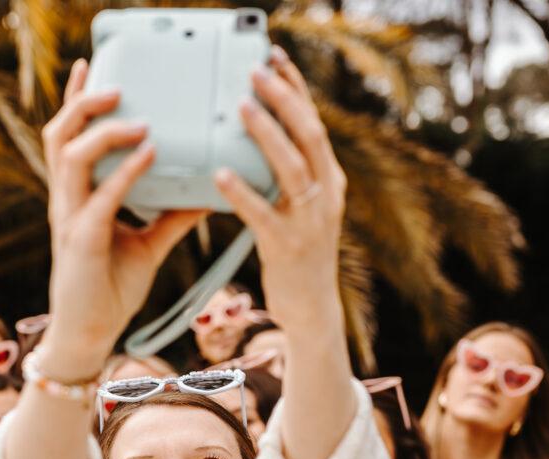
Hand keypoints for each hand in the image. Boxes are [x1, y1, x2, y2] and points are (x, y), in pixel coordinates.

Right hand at [38, 59, 205, 378]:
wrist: (89, 335)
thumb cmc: (111, 289)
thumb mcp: (148, 245)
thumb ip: (173, 216)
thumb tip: (209, 191)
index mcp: (77, 197)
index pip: (68, 136)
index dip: (76, 100)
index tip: (90, 67)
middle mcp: (67, 201)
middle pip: (59, 134)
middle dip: (83, 102)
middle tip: (117, 85)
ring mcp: (71, 219)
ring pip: (71, 158)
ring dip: (104, 132)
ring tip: (137, 118)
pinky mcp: (82, 242)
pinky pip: (100, 199)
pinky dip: (124, 174)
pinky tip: (149, 156)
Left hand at [214, 47, 346, 334]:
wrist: (311, 310)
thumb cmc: (297, 255)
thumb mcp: (301, 209)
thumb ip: (286, 176)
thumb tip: (255, 138)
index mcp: (329, 180)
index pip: (314, 123)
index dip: (295, 88)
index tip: (275, 58)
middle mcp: (326, 194)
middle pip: (308, 135)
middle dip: (282, 99)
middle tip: (255, 72)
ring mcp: (309, 220)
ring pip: (290, 166)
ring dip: (264, 133)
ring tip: (239, 107)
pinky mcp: (287, 246)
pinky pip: (261, 213)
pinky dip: (241, 191)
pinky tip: (219, 175)